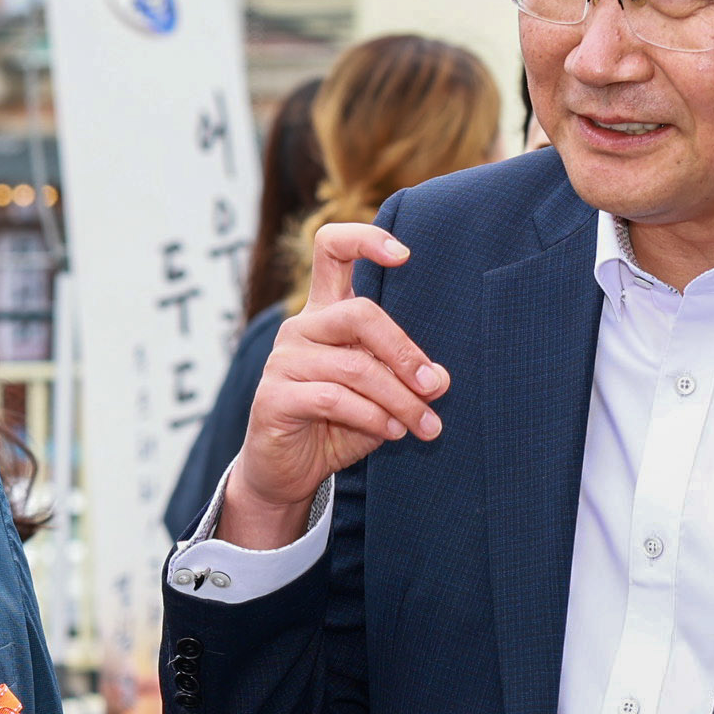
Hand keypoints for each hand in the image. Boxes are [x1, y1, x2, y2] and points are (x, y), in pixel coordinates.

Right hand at [220, 222, 442, 551]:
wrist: (287, 474)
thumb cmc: (336, 425)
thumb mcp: (381, 397)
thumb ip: (405, 379)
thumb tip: (440, 379)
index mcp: (325, 314)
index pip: (331, 250)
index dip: (365, 240)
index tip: (404, 254)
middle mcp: (301, 328)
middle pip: (359, 314)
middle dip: (406, 352)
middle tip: (435, 387)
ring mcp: (282, 360)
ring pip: (354, 368)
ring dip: (399, 400)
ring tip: (424, 426)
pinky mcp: (273, 396)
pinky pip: (332, 398)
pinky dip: (371, 417)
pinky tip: (390, 432)